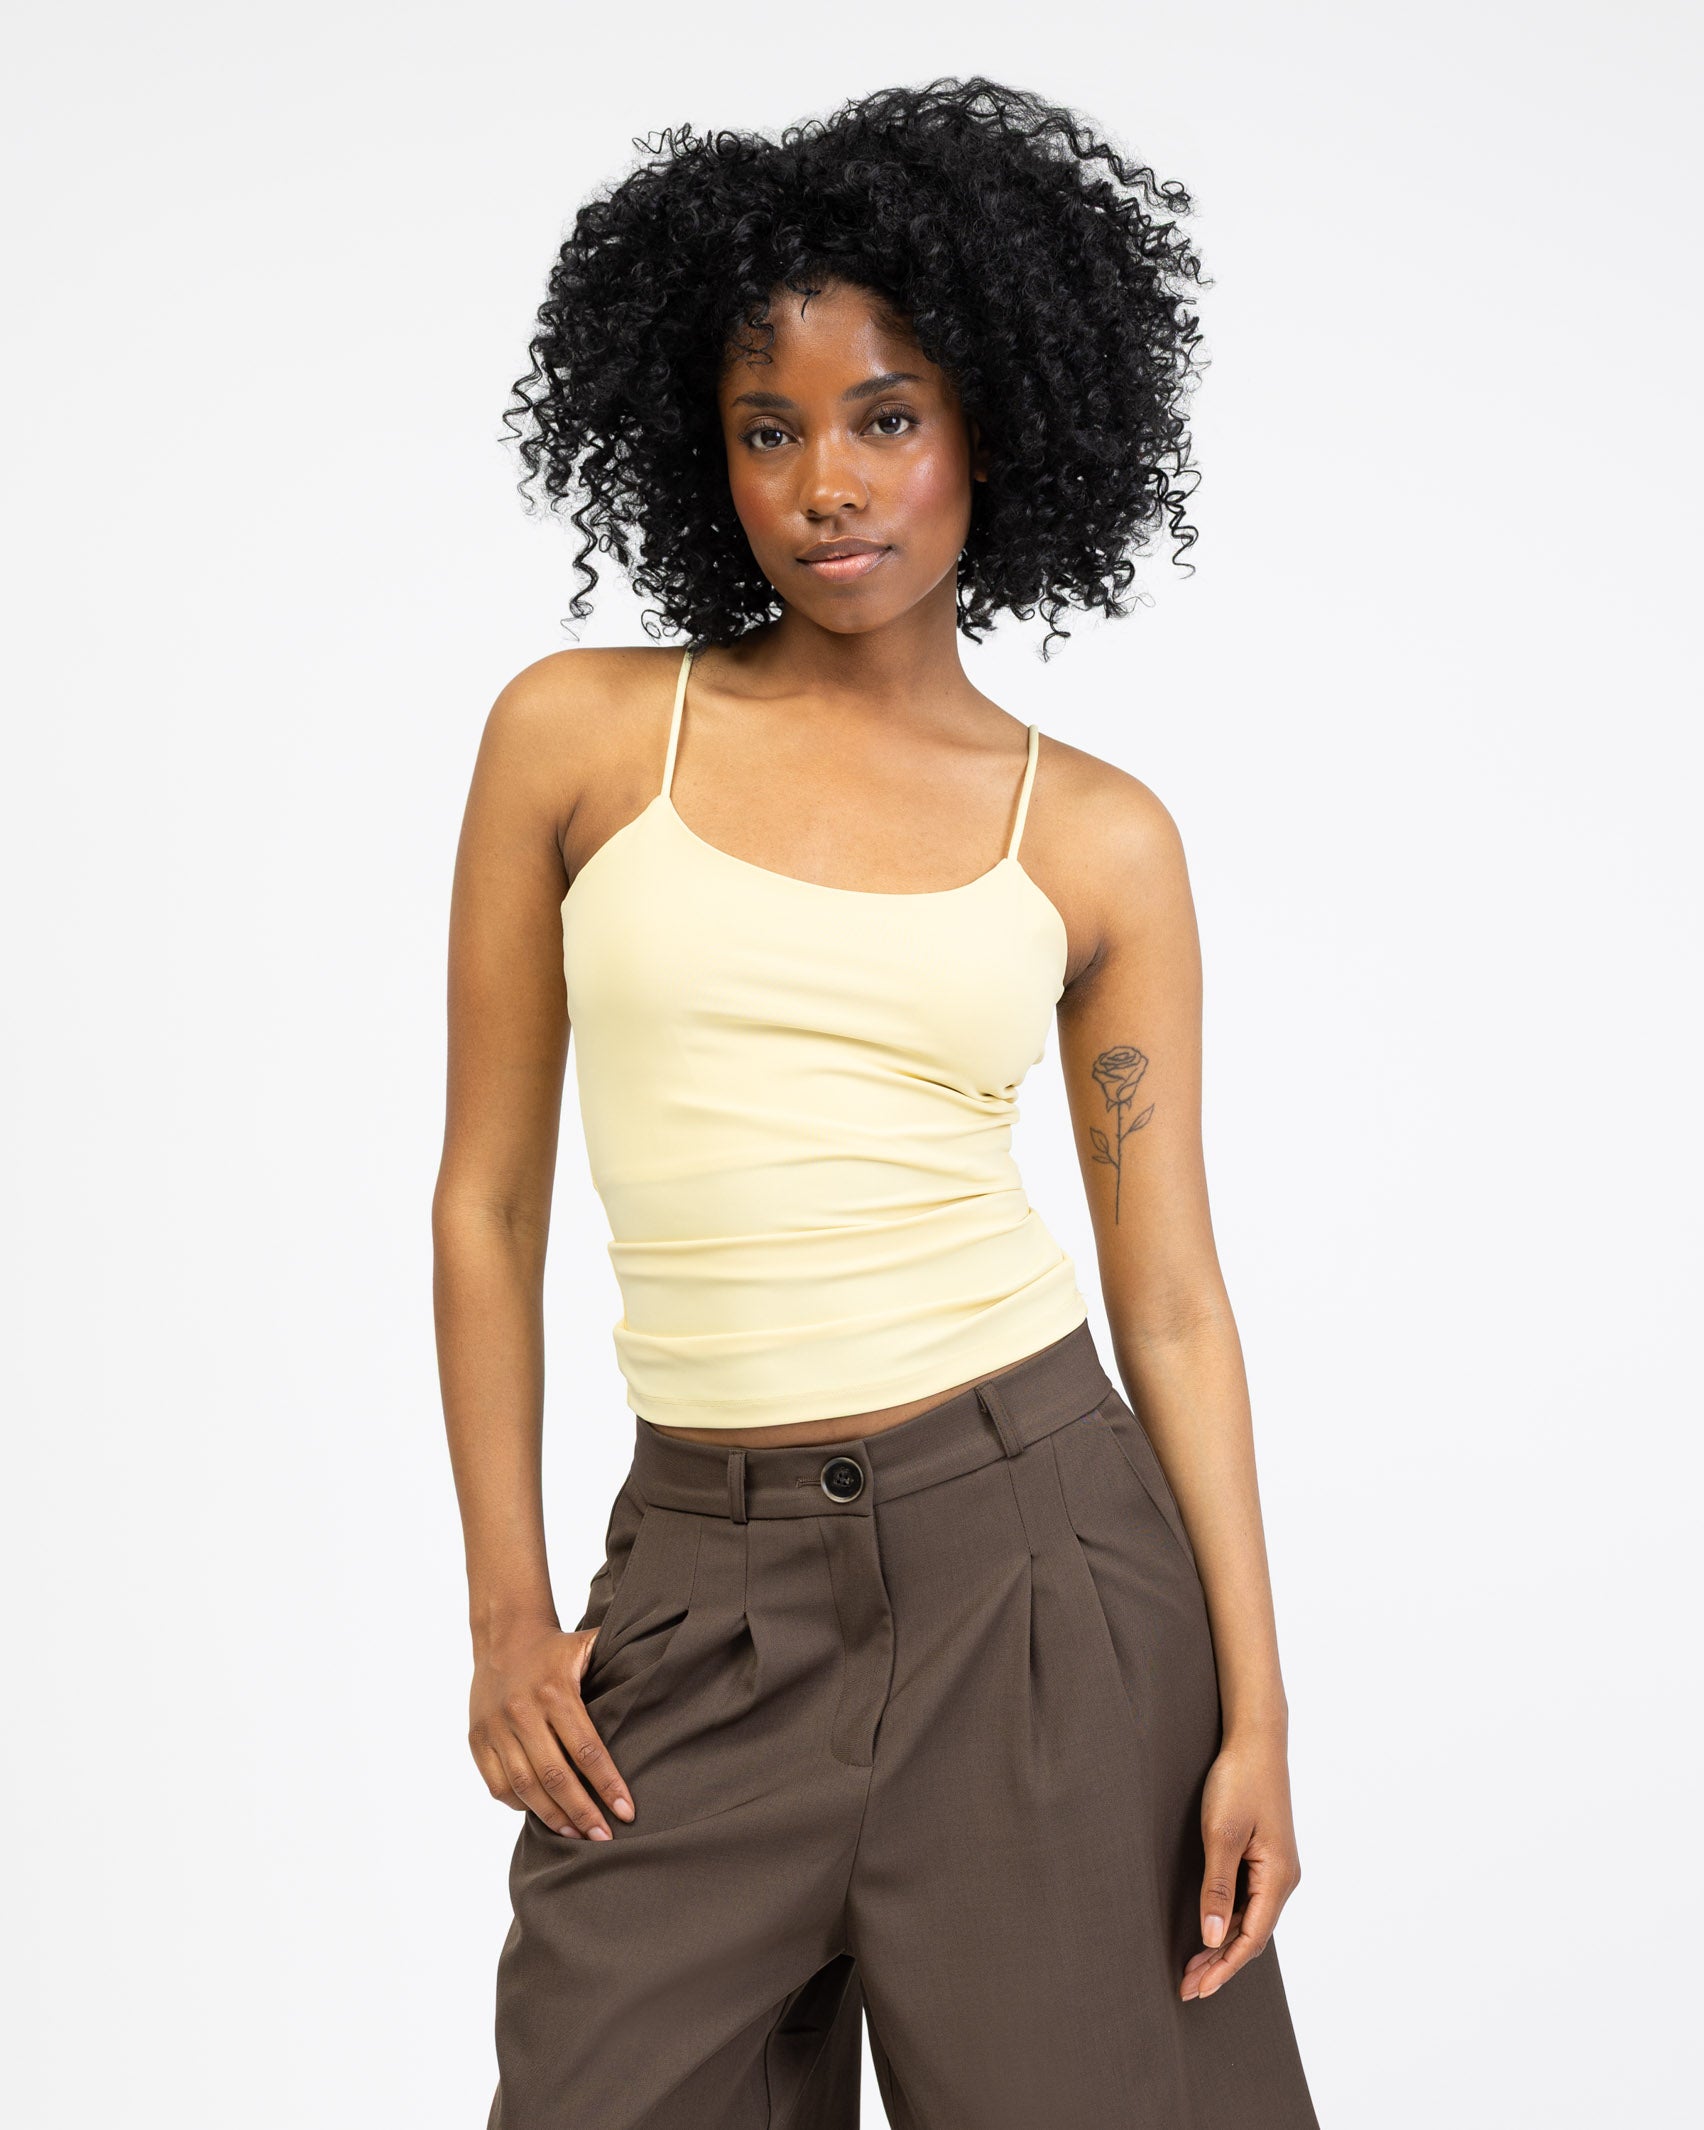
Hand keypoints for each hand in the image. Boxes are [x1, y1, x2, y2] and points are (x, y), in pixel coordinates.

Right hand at [468, 1619, 635, 1838]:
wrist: (502, 1636)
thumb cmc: (555, 1648)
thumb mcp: (588, 1645)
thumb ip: (620, 1659)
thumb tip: (663, 1668)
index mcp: (555, 1691)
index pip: (586, 1748)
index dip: (607, 1784)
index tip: (626, 1812)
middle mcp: (522, 1711)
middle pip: (555, 1775)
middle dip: (583, 1812)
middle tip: (604, 1839)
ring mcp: (496, 1728)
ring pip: (525, 1786)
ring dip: (552, 1816)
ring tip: (576, 1835)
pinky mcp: (477, 1740)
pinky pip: (498, 1785)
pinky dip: (520, 1805)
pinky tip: (542, 1813)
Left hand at [1181, 1730, 1300, 2001]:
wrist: (1256, 1740)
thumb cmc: (1238, 1781)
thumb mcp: (1221, 1834)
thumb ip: (1217, 1888)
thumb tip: (1213, 1937)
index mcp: (1278, 1878)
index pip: (1250, 1939)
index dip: (1223, 1968)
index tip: (1196, 1989)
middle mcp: (1283, 1879)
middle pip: (1252, 1935)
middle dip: (1220, 1963)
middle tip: (1187, 1987)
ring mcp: (1277, 1868)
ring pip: (1251, 1920)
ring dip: (1222, 1944)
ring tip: (1193, 1968)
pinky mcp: (1266, 1856)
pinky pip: (1250, 1901)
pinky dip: (1229, 1921)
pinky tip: (1211, 1929)